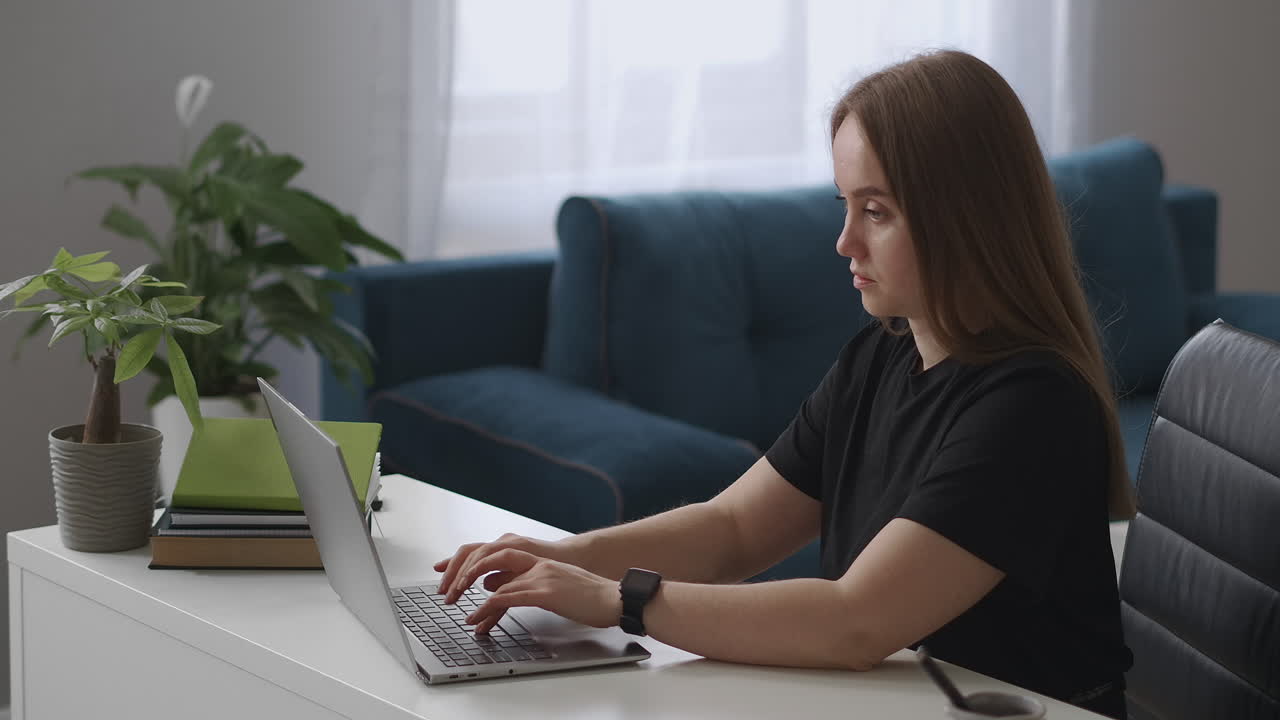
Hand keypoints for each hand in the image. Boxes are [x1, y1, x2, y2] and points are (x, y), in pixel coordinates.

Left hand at [452, 549, 620, 632]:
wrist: (614, 598)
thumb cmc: (588, 596)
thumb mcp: (554, 585)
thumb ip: (528, 583)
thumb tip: (503, 587)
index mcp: (537, 559)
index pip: (495, 553)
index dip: (470, 560)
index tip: (450, 571)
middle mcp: (535, 563)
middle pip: (487, 558)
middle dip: (462, 572)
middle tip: (447, 590)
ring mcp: (539, 576)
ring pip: (493, 580)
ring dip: (470, 594)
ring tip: (457, 607)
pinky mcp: (544, 592)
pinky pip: (506, 598)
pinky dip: (486, 608)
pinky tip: (477, 618)